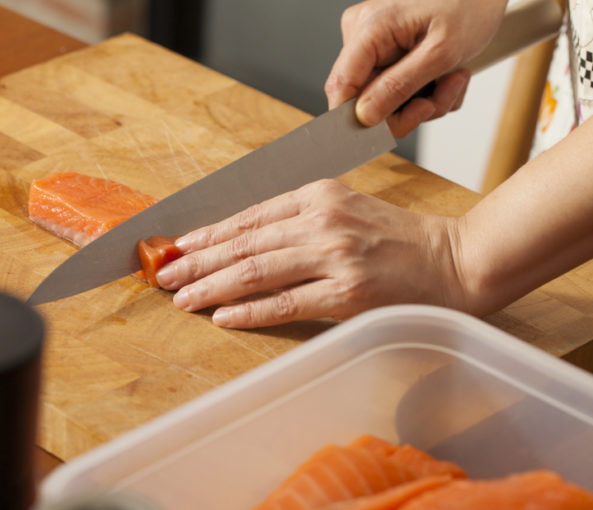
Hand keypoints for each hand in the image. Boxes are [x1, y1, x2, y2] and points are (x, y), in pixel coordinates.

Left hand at [155, 180, 466, 327]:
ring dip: (211, 287)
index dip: (207, 234)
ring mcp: (334, 256)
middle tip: (164, 276)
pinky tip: (221, 317)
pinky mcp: (346, 293)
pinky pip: (285, 303)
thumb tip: (241, 244)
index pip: (247, 217)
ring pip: (255, 272)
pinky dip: (248, 311)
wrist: (454, 260)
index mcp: (318, 195)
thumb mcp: (345, 209)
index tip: (178, 247)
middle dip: (196, 261)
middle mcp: (322, 221)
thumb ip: (297, 220)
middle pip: (243, 244)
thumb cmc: (398, 238)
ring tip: (182, 298)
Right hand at [325, 0, 507, 136]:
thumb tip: (364, 116)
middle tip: (437, 101)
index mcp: (369, 28)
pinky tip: (448, 75)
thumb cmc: (471, 4)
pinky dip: (428, 92)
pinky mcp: (388, 54)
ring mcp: (374, 45)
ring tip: (453, 79)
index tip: (384, 134)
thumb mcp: (441, 52)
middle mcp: (363, 35)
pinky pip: (398, 90)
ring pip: (385, 100)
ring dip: (426, 101)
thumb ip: (399, 86)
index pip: (341, 86)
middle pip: (364, 99)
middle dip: (407, 109)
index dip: (357, 118)